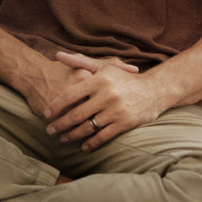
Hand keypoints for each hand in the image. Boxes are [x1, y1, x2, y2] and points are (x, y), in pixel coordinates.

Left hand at [43, 51, 161, 149]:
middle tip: (49, 130)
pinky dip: (91, 143)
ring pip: (88, 127)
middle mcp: (106, 95)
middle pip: (76, 114)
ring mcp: (116, 110)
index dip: (56, 106)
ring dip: (72, 135)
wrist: (154, 90)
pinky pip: (103, 136)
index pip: (70, 95)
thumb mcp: (103, 67)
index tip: (46, 114)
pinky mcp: (124, 123)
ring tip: (63, 138)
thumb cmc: (124, 79)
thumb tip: (58, 55)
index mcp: (99, 80)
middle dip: (60, 124)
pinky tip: (83, 146)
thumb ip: (80, 62)